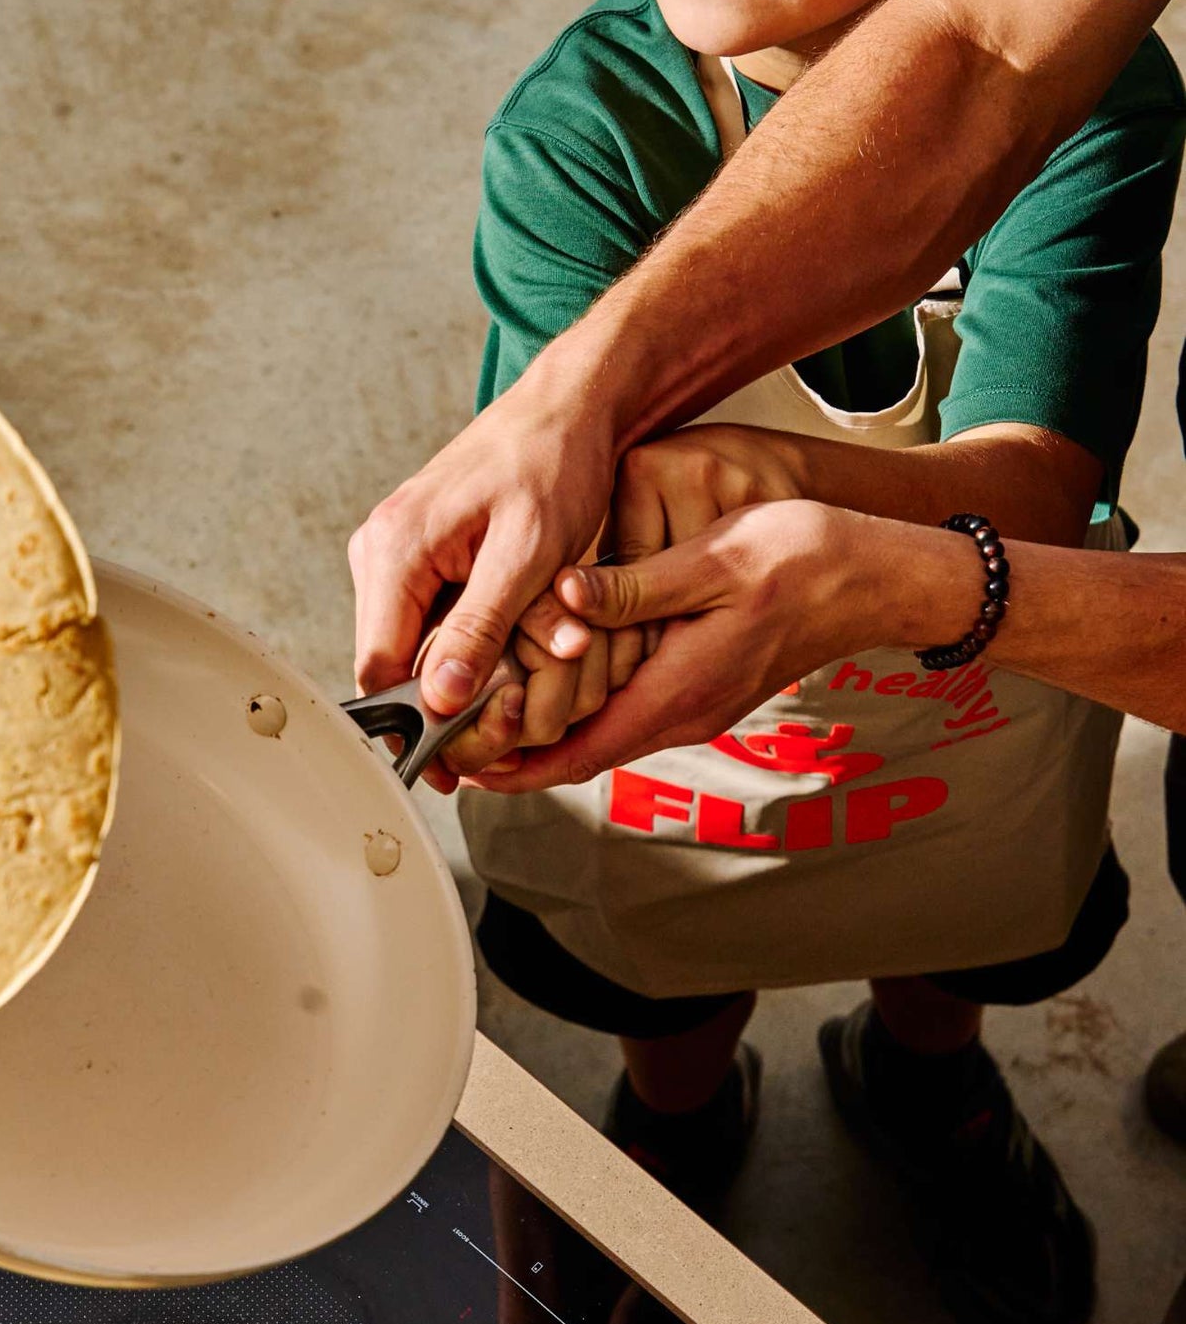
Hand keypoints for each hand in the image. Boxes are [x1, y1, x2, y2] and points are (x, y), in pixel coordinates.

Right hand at [350, 365, 616, 715]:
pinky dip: (478, 636)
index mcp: (393, 550)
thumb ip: (480, 628)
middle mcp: (380, 552)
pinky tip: (520, 632)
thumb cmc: (553, 465)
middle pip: (395, 663)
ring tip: (531, 662)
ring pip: (418, 644)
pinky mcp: (423, 555)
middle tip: (517, 711)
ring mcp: (398, 553)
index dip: (420, 722)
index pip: (380, 670)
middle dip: (455, 694)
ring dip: (472, 665)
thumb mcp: (529, 555)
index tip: (466, 756)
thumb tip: (440, 701)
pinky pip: (435, 618)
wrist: (570, 409)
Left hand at [411, 422, 805, 789]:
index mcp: (675, 691)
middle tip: (451, 725)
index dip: (510, 763)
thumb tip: (566, 597)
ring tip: (483, 696)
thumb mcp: (715, 560)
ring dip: (545, 722)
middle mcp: (680, 711)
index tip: (456, 758)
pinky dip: (582, 697)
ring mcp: (692, 701)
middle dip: (513, 746)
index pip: (574, 753)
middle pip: (577, 752)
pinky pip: (627, 704)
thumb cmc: (805, 562)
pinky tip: (553, 665)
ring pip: (600, 729)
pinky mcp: (700, 683)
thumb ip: (637, 586)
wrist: (873, 577)